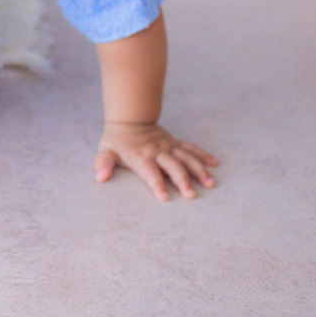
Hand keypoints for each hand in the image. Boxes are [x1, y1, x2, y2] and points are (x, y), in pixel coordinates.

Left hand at [95, 122, 217, 200]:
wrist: (130, 119)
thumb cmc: (117, 140)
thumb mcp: (106, 150)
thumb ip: (103, 163)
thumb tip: (100, 177)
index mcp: (140, 157)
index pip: (149, 172)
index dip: (156, 183)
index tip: (164, 197)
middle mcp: (157, 152)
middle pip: (172, 166)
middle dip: (182, 180)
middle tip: (192, 195)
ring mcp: (169, 147)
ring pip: (186, 158)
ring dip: (198, 170)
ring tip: (210, 184)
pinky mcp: (175, 143)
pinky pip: (191, 148)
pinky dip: (203, 155)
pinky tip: (215, 163)